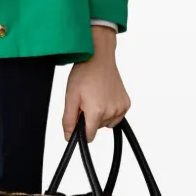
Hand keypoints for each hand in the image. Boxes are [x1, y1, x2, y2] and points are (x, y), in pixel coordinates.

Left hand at [62, 24, 129, 142]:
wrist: (99, 58)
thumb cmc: (84, 74)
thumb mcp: (70, 97)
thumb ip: (69, 120)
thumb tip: (69, 138)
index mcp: (96, 111)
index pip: (89, 137)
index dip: (81, 131)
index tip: (79, 119)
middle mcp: (111, 111)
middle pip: (97, 128)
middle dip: (89, 118)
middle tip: (86, 101)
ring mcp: (121, 108)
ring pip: (106, 123)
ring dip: (100, 115)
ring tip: (95, 97)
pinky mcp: (126, 104)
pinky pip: (116, 117)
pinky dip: (109, 111)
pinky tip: (104, 97)